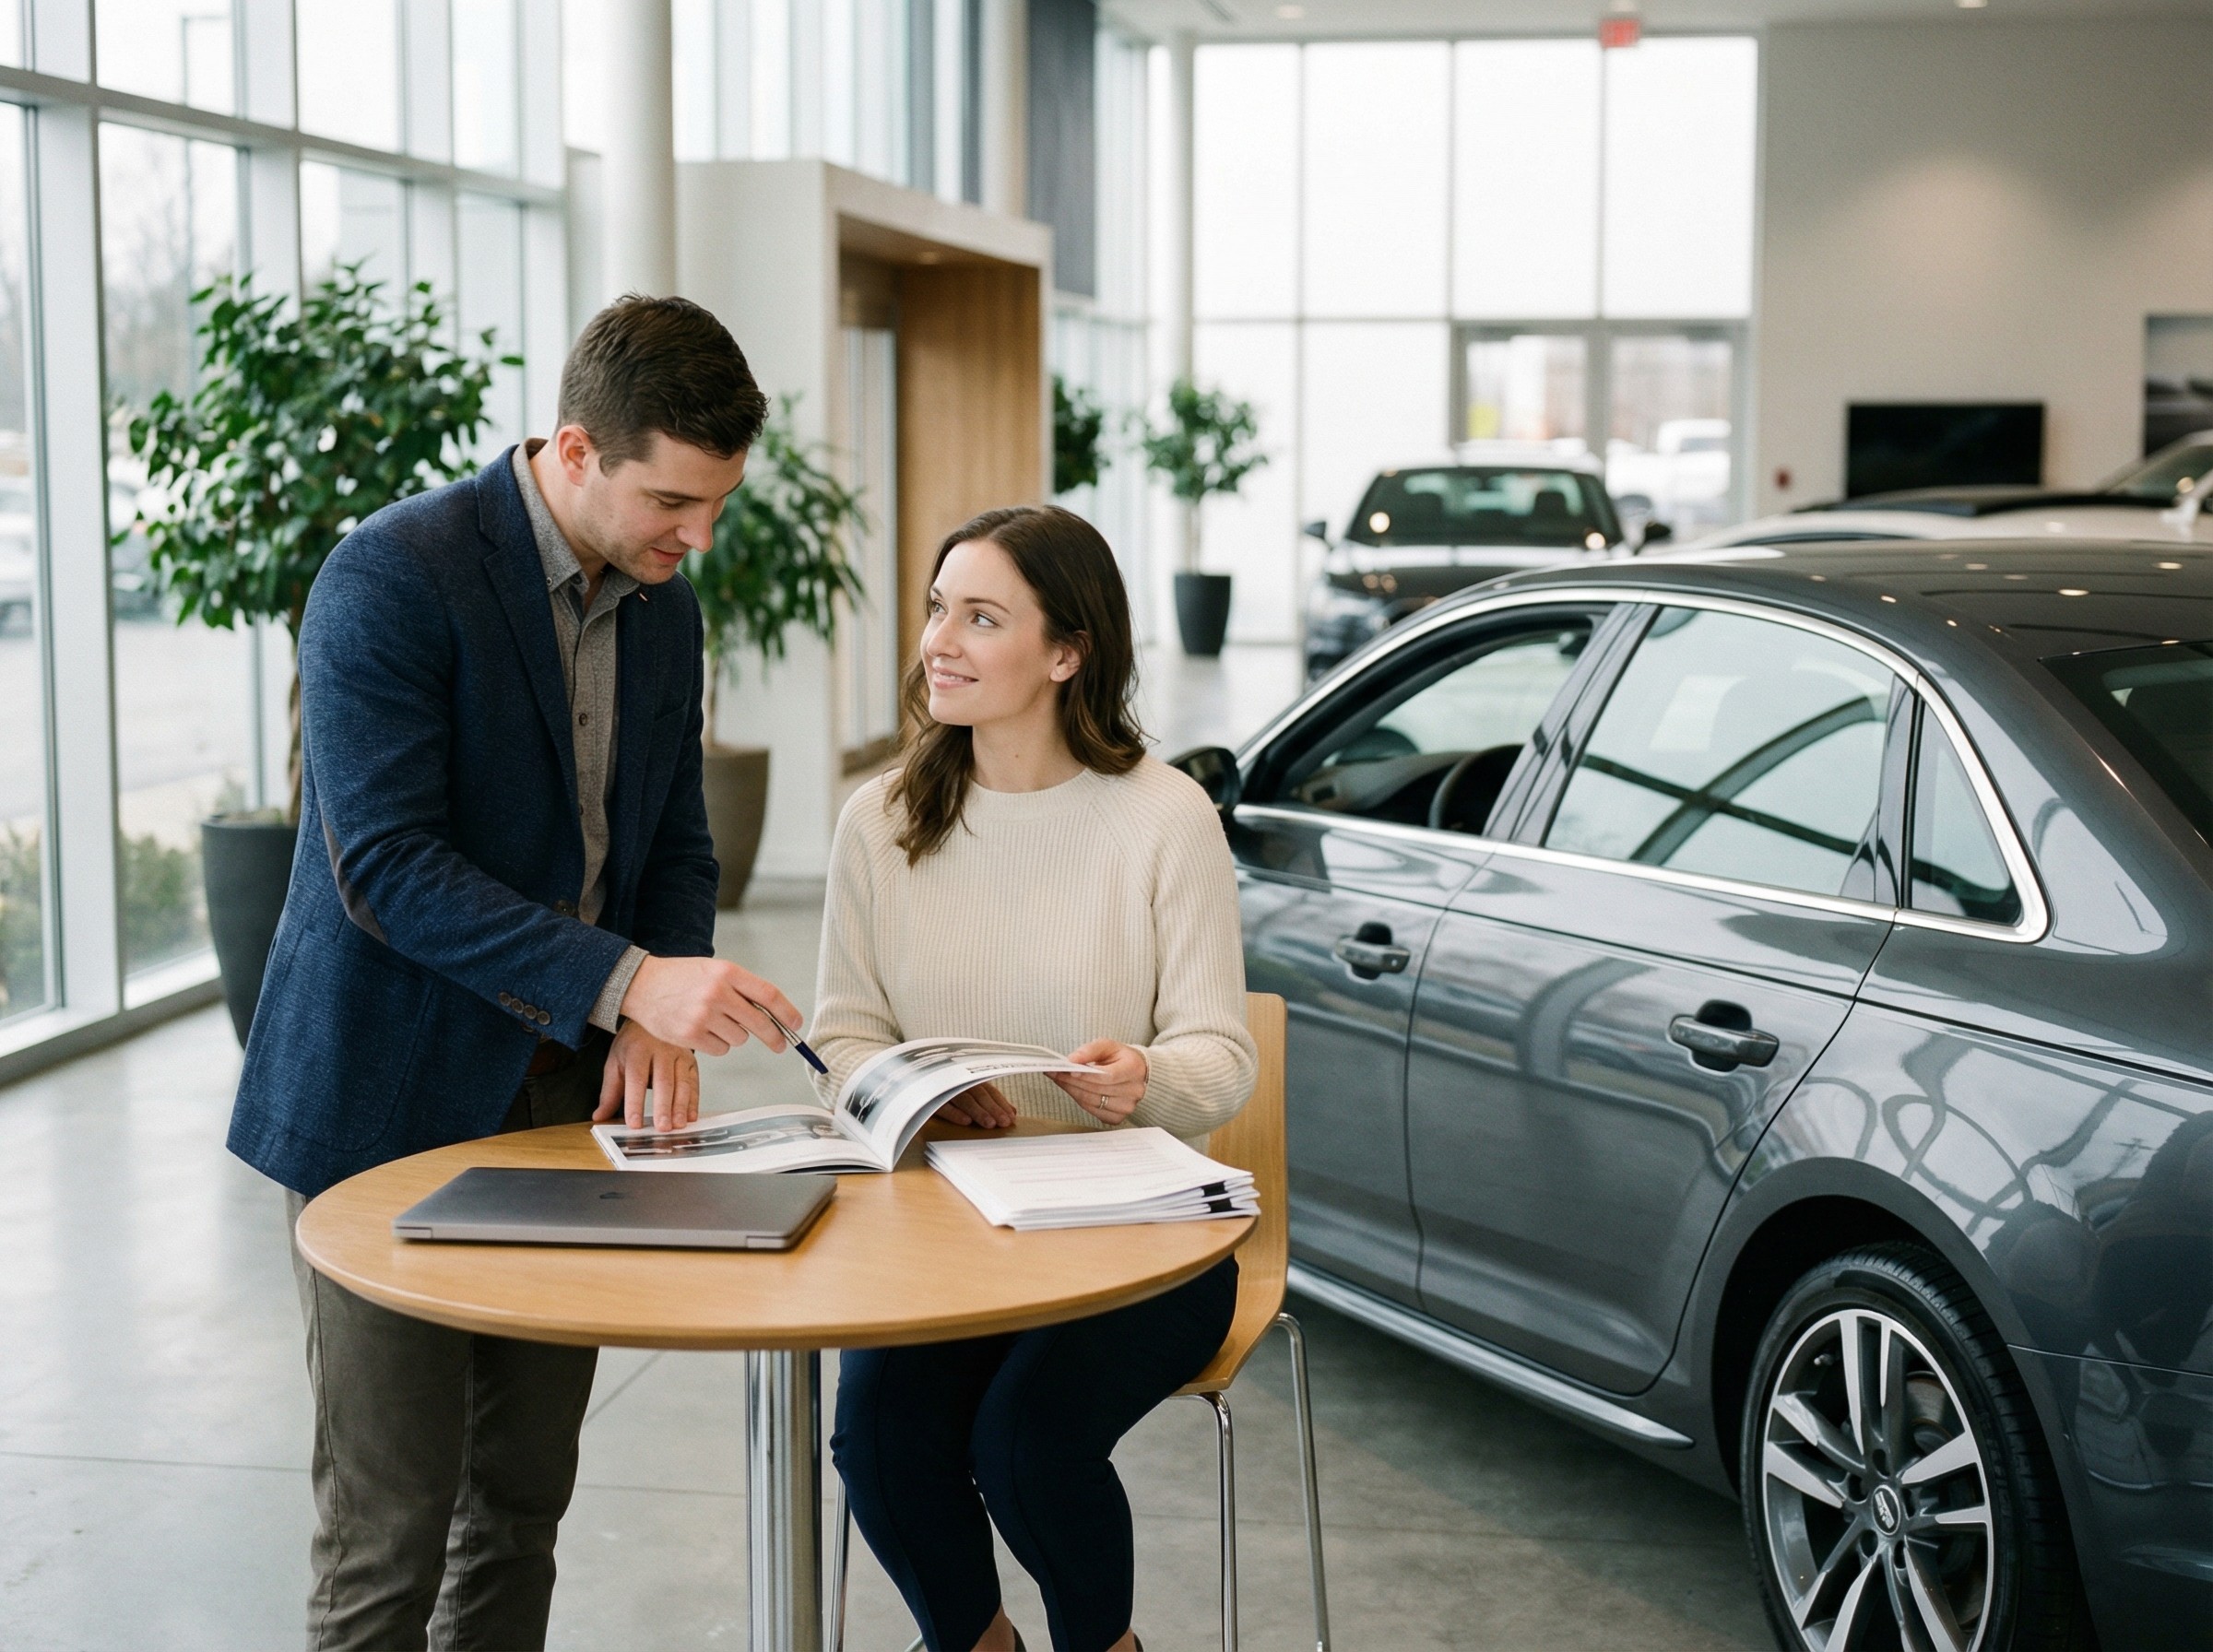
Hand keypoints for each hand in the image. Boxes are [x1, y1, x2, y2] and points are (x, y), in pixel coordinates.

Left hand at [593, 1022, 700, 1130]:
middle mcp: (661, 1051)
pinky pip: (694, 1082)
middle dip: (663, 1107)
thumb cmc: (632, 1045)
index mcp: (637, 1051)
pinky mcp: (691, 1060)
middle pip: (663, 1082)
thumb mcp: (615, 1063)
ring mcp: (679, 1055)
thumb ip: (609, 1092)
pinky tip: (690, 1117)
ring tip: (678, 1125)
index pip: (636, 1079)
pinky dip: (694, 1101)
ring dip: (681, 1106)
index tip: (634, 1124)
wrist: (653, 1016)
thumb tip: (600, 1116)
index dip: (635, 1102)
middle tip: (662, 1128)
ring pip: (682, 1083)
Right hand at [619, 956, 798, 1056]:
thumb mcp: (713, 971)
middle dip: (775, 1037)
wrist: (641, 985)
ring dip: (734, 1035)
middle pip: (760, 1023)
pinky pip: (721, 1049)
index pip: (768, 995)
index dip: (787, 1012)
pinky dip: (717, 1044)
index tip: (797, 1024)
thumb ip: (742, 989)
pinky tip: (701, 1030)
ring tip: (714, 1021)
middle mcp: (717, 993)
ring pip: (740, 1038)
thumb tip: (774, 1015)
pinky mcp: (690, 1035)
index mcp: (727, 973)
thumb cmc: (682, 977)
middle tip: (781, 1044)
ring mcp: (703, 1015)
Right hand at [935, 1081, 1016, 1129]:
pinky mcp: (927, 1096)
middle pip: (979, 1094)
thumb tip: (1013, 1111)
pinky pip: (942, 1105)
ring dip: (978, 1112)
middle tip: (1005, 1123)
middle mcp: (957, 1080)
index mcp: (967, 1078)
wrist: (905, 1075)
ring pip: (963, 1099)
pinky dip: (954, 1113)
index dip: (1001, 1103)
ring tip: (990, 1124)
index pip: (988, 1090)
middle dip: (993, 1109)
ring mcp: (942, 1087)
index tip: (1011, 1117)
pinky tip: (965, 1122)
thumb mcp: (965, 1091)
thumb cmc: (941, 1088)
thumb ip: (989, 1099)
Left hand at [1050, 1040, 1147, 1126]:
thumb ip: (1089, 1050)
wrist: (1136, 1072)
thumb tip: (1071, 1060)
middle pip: (1097, 1090)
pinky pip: (1093, 1112)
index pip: (1108, 1076)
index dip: (1087, 1075)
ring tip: (1059, 1079)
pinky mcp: (1118, 1117)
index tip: (1068, 1070)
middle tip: (1054, 1072)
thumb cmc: (1120, 1057)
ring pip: (1092, 1102)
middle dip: (1072, 1081)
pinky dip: (1080, 1101)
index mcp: (1133, 1069)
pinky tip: (1072, 1090)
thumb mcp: (1107, 1046)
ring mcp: (1127, 1107)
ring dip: (1072, 1091)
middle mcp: (1134, 1090)